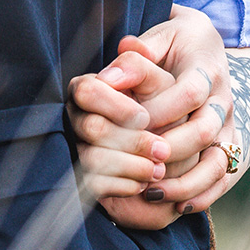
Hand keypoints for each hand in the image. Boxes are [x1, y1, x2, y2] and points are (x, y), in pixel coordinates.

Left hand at [67, 7, 234, 228]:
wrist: (212, 49)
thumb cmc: (180, 43)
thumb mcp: (164, 35)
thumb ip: (140, 51)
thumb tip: (113, 70)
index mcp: (206, 70)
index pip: (189, 93)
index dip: (161, 110)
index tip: (132, 123)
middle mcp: (222, 101)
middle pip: (205, 130)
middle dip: (172, 150)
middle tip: (142, 162)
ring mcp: (228, 127)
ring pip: (218, 161)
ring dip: (187, 181)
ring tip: (154, 192)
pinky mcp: (229, 146)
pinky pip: (223, 177)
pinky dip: (204, 195)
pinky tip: (179, 207)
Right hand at [67, 68, 172, 201]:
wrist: (173, 149)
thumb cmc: (166, 108)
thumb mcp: (158, 82)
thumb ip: (139, 67)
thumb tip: (115, 64)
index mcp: (89, 88)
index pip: (87, 92)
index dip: (117, 107)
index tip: (146, 118)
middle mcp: (77, 117)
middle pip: (92, 128)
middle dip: (133, 141)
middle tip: (163, 150)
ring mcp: (78, 148)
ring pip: (93, 159)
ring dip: (132, 165)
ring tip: (159, 169)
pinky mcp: (85, 177)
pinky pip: (95, 184)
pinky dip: (125, 185)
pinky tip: (145, 182)